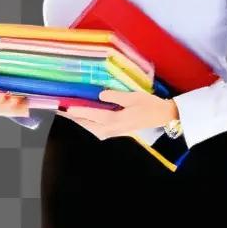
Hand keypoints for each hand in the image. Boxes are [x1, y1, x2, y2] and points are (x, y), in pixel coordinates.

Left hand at [60, 89, 175, 139]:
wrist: (163, 116)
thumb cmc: (150, 105)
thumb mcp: (133, 97)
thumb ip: (116, 96)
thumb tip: (101, 95)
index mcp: (116, 119)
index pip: (93, 115)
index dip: (80, 111)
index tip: (67, 108)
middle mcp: (113, 128)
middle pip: (89, 125)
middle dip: (76, 119)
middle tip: (62, 111)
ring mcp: (115, 132)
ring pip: (93, 130)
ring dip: (82, 123)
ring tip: (71, 115)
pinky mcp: (118, 131)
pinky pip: (99, 131)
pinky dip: (90, 126)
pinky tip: (87, 121)